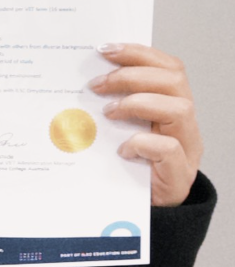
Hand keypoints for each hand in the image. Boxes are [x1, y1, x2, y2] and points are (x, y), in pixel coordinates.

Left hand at [91, 44, 202, 206]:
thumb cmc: (127, 170)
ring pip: (181, 108)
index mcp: (172, 107)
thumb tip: (80, 83)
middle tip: (98, 85)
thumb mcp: (118, 132)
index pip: (168, 67)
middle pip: (175, 81)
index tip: (105, 49)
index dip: (139, 53)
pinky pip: (168, 149)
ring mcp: (186, 150)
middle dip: (133, 75)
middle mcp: (184, 125)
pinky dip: (142, 143)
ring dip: (139, 103)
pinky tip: (122, 149)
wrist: (137, 216)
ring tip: (108, 112)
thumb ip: (112, 107)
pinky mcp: (178, 176)